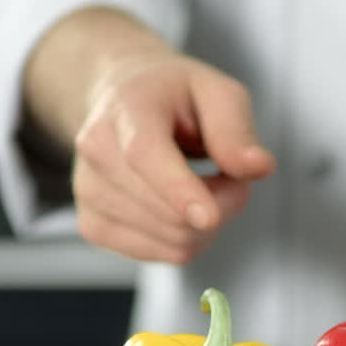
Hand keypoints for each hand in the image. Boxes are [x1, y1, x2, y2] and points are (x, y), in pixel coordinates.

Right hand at [71, 49, 274, 262]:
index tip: (210, 218)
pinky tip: (179, 205)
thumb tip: (257, 167)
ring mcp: (88, 192)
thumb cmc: (172, 96)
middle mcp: (96, 151)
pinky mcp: (93, 225)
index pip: (144, 156)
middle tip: (229, 172)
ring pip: (172, 240)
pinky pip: (162, 254)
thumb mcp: (216, 91)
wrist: (120, 101)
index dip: (179, 191)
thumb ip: (236, 129)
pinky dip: (186, 238)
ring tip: (201, 182)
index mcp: (126, 108)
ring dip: (205, 222)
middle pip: (170, 212)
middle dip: (222, 202)